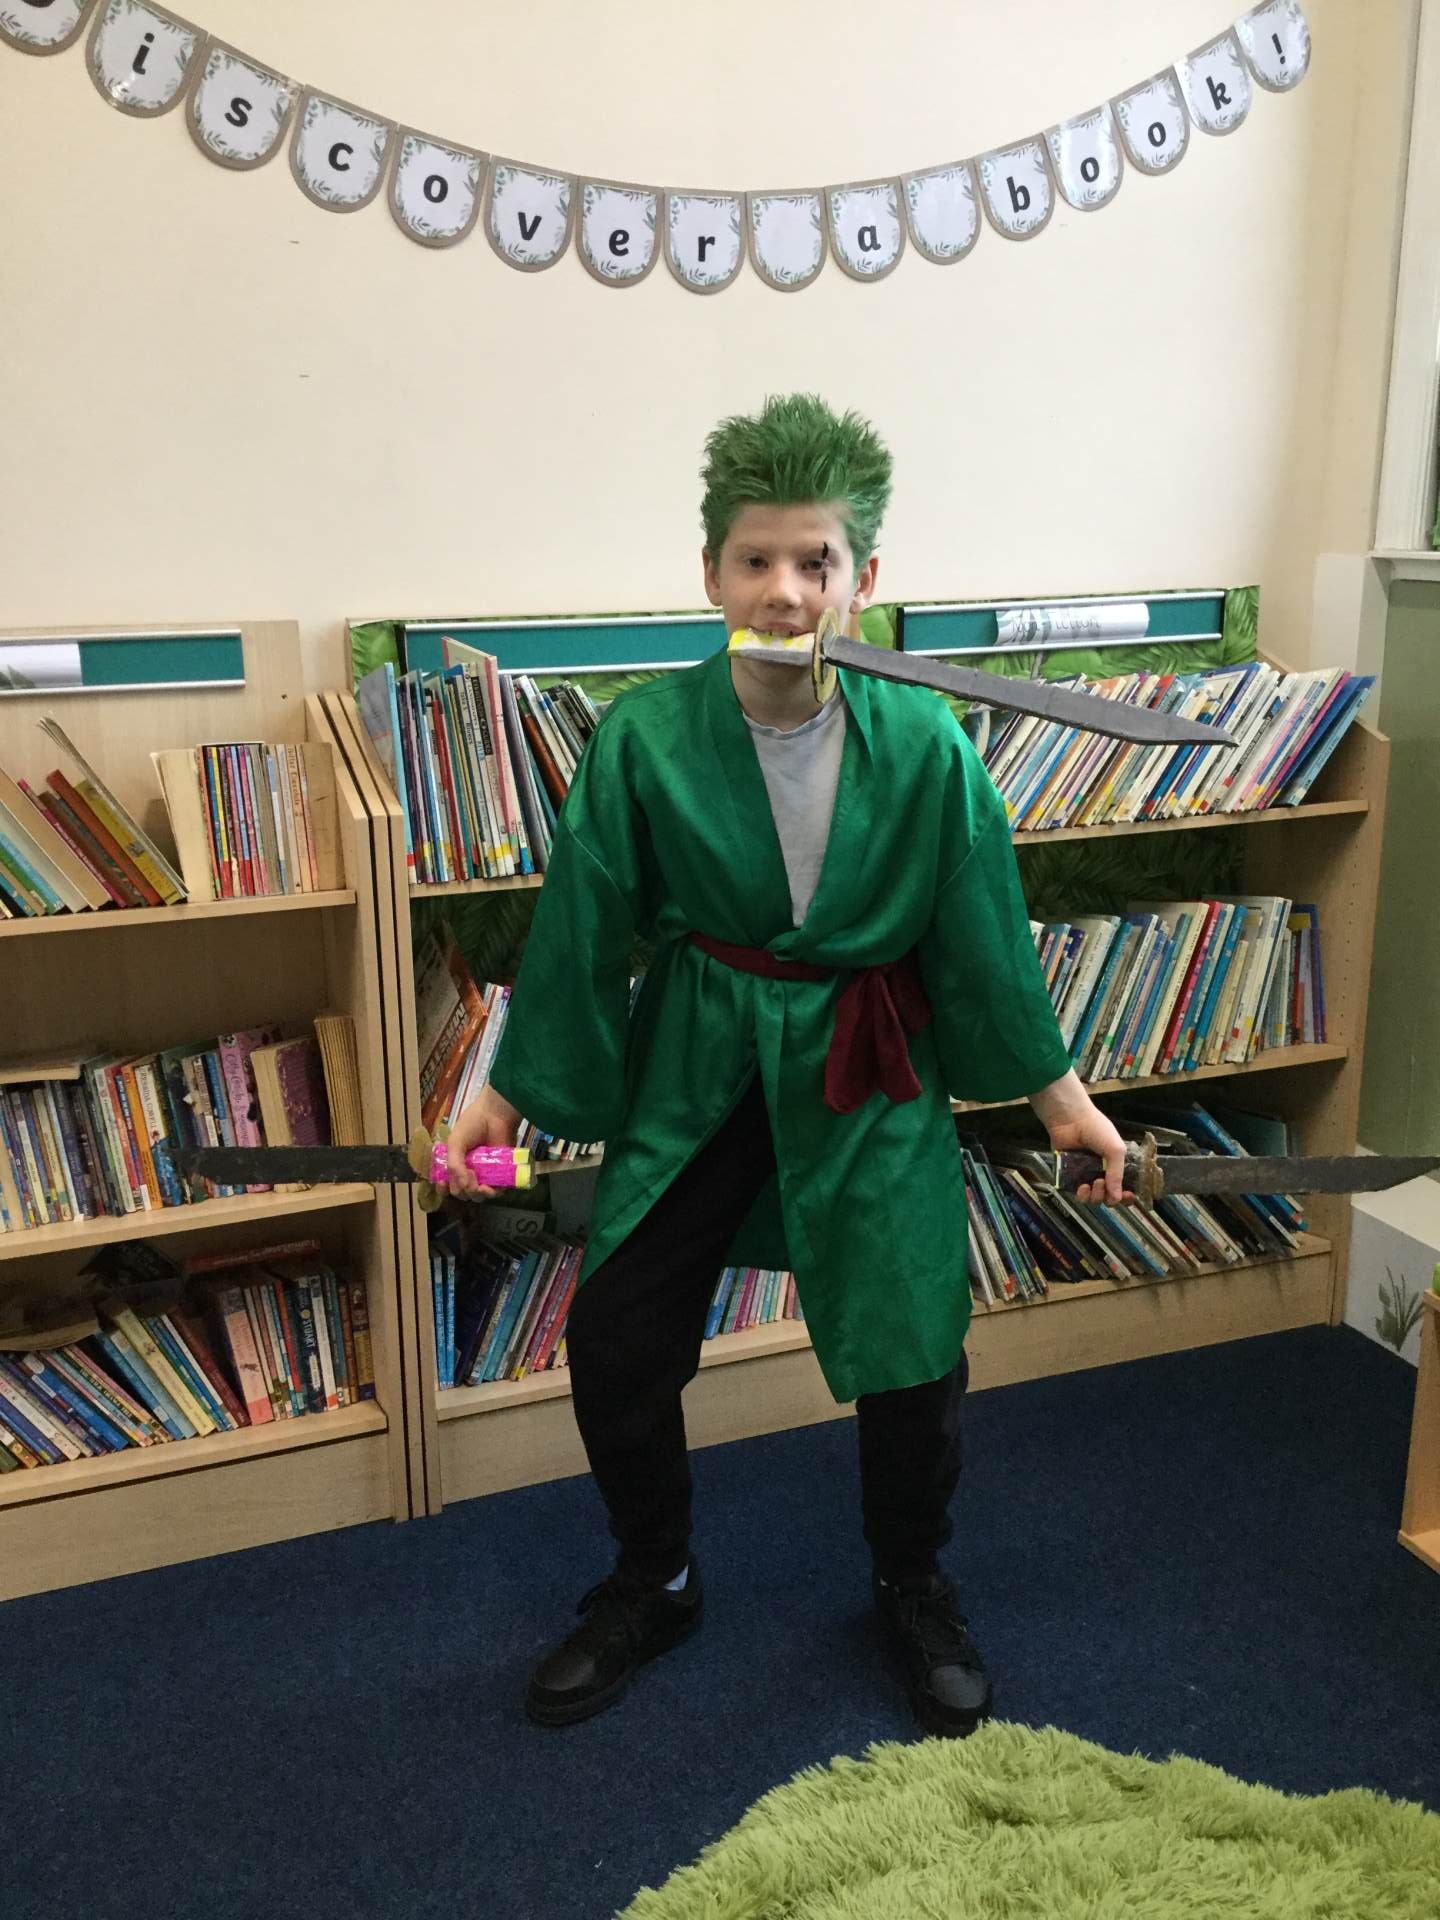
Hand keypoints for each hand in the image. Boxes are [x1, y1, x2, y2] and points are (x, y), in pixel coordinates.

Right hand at [445, 1084, 521, 1201]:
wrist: (495, 1115)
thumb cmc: (472, 1125)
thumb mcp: (455, 1143)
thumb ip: (454, 1165)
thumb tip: (463, 1187)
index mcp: (454, 1163)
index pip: (445, 1184)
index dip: (443, 1189)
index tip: (443, 1185)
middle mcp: (468, 1171)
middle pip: (462, 1193)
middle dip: (461, 1190)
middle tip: (467, 1174)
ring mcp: (484, 1173)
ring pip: (477, 1196)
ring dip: (475, 1194)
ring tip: (478, 1184)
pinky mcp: (500, 1173)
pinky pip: (496, 1191)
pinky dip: (491, 1193)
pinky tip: (487, 1188)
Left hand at [1026, 1069, 1134, 1206]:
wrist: (1071, 1119)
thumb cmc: (1097, 1130)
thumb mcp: (1115, 1149)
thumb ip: (1117, 1174)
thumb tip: (1117, 1199)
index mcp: (1115, 1165)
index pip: (1124, 1188)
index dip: (1126, 1196)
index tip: (1127, 1196)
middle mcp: (1101, 1172)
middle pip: (1108, 1197)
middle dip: (1108, 1197)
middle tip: (1102, 1183)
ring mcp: (1085, 1175)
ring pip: (1093, 1199)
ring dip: (1096, 1196)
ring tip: (1094, 1184)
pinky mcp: (1069, 1176)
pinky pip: (1076, 1194)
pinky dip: (1081, 1195)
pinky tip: (1082, 1187)